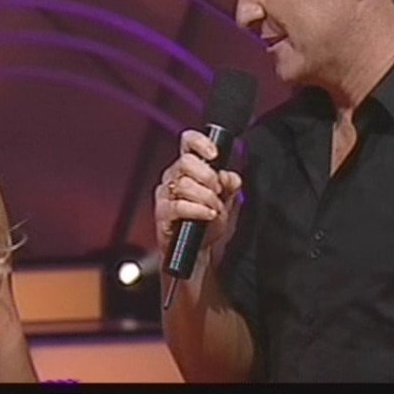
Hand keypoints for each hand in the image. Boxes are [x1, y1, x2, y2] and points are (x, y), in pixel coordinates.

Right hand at [154, 129, 241, 254]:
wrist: (199, 252)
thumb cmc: (208, 224)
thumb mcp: (228, 201)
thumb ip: (231, 184)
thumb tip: (228, 176)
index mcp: (189, 167)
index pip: (188, 142)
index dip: (200, 142)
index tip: (214, 154)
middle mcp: (174, 176)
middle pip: (186, 161)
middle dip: (208, 176)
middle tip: (218, 190)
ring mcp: (166, 194)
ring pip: (184, 184)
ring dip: (206, 197)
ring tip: (214, 209)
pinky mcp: (162, 213)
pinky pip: (179, 206)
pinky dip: (197, 210)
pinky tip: (207, 214)